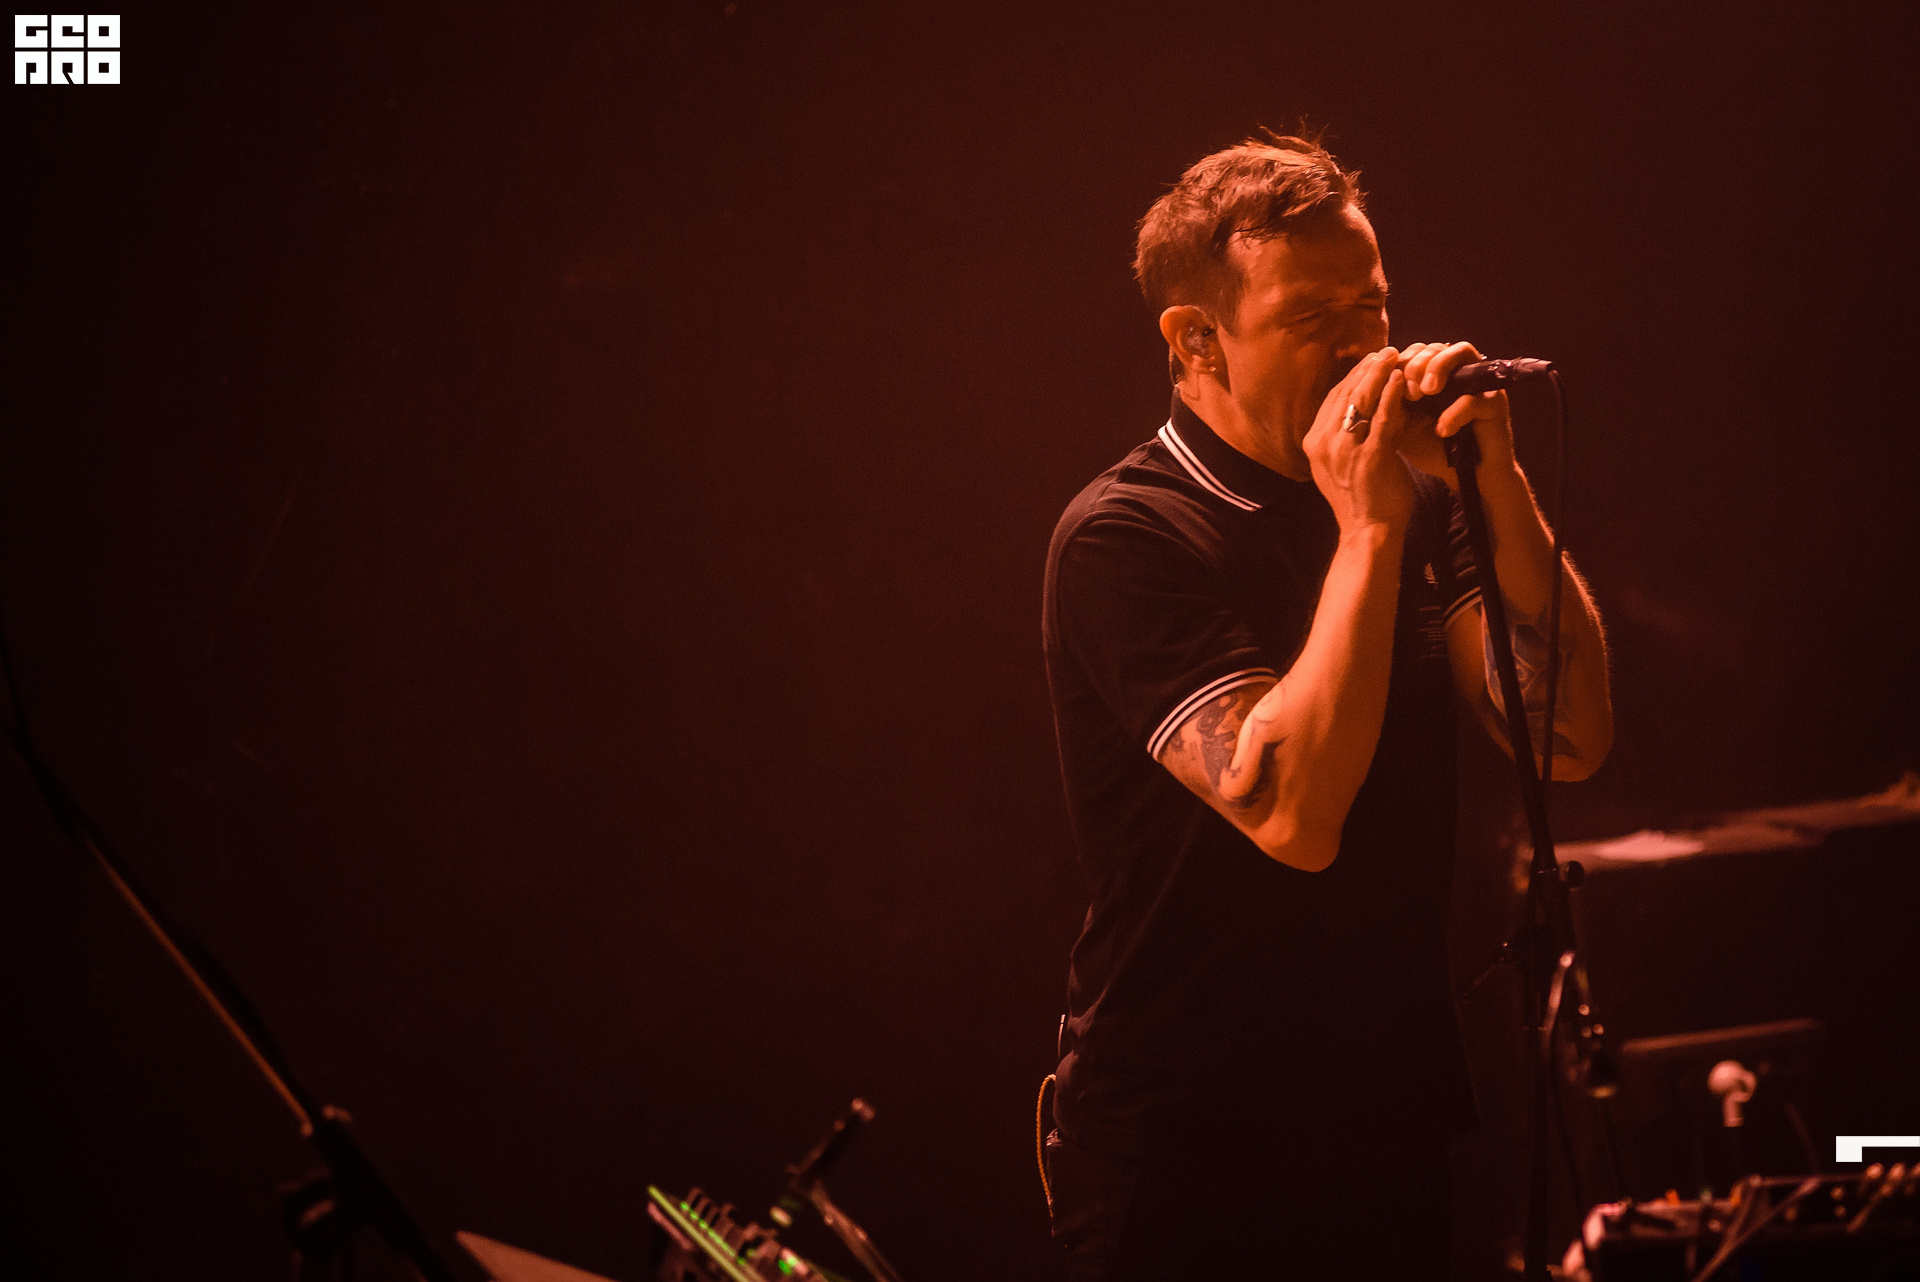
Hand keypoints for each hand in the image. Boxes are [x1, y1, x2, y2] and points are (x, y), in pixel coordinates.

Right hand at [1303, 347, 1415, 534]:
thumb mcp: (1340, 462)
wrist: (1368, 532)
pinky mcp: (1370, 458)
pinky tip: (1403, 380)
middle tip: (1386, 351)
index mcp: (1314, 442)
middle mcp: (1324, 444)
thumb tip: (1362, 402)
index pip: (1333, 398)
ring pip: (1362, 400)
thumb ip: (1345, 434)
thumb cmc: (1361, 498)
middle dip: (1366, 368)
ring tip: (1396, 357)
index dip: (1353, 374)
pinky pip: (1383, 418)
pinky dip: (1393, 395)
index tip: (1371, 359)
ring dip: (1379, 374)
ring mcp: (1345, 451)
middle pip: (1345, 393)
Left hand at [1390, 341, 1517, 490]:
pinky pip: (1475, 396)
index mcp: (1431, 374)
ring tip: (1425, 392)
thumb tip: (1361, 388)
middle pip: (1435, 346)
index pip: (1413, 351)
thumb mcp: (1401, 425)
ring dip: (1438, 367)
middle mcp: (1456, 371)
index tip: (1386, 385)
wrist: (1465, 476)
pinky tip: (1442, 429)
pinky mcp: (1495, 402)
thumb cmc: (1432, 448)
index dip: (1398, 363)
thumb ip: (1386, 405)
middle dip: (1417, 363)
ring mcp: (1477, 382)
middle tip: (1408, 390)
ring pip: (1460, 351)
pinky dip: (1455, 412)